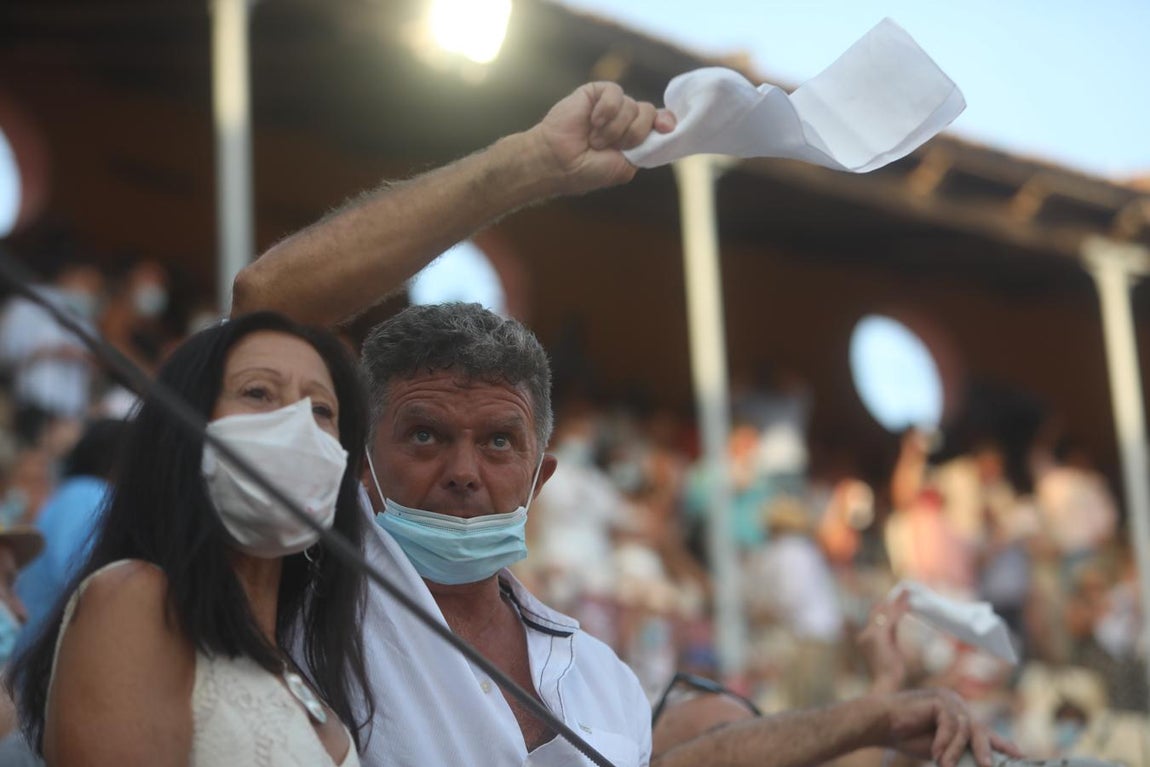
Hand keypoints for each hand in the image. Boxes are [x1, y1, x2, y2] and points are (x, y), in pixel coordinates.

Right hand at [527, 81, 674, 194]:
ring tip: (594, 139)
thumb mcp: (624, 167)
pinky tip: (592, 121)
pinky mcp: (596, 93)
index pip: (658, 122)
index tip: (666, 128)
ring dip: (614, 129)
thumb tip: (667, 127)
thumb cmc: (586, 170)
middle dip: (633, 134)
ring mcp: (611, 106)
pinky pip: (615, 93)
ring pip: (633, 106)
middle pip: (649, 114)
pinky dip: (607, 110)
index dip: (665, 122)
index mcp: (633, 138)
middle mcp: (625, 120)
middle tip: (609, 147)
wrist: (558, 161)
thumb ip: (646, 149)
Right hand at [857, 591, 910, 692]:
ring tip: (909, 592)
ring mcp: (871, 634)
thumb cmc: (890, 674)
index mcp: (866, 638)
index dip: (887, 607)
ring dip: (898, 602)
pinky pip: (891, 618)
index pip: (876, 616)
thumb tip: (894, 633)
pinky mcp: (879, 636)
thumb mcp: (890, 653)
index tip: (899, 599)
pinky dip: (900, 609)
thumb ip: (889, 639)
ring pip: (886, 612)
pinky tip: (909, 603)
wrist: (886, 684)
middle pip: (879, 611)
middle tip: (907, 590)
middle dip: (892, 600)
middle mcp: (866, 634)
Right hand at [879, 688, 1021, 766]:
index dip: (1001, 743)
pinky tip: (934, 752)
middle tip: (988, 766)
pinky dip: (944, 742)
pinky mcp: (940, 700)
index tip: (1019, 755)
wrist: (881, 723)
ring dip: (954, 751)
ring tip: (943, 764)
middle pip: (980, 729)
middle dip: (985, 750)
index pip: (983, 730)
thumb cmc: (906, 736)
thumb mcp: (940, 747)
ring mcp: (949, 700)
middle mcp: (956, 704)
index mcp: (957, 714)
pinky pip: (951, 725)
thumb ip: (958, 750)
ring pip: (965, 730)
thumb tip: (980, 762)